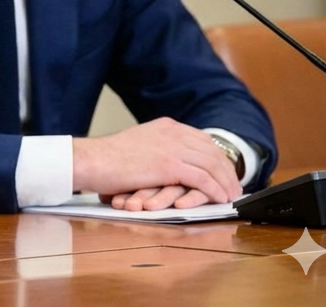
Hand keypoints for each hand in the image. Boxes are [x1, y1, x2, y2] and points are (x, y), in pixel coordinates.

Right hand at [72, 117, 240, 207]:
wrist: (91, 159)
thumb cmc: (107, 158)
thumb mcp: (138, 144)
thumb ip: (157, 148)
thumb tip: (170, 162)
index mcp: (166, 126)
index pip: (203, 140)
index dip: (218, 157)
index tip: (225, 171)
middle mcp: (173, 132)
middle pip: (213, 151)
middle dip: (228, 171)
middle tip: (234, 187)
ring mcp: (172, 147)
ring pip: (213, 165)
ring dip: (226, 183)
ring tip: (231, 196)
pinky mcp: (169, 165)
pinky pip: (203, 179)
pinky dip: (215, 190)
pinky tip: (220, 199)